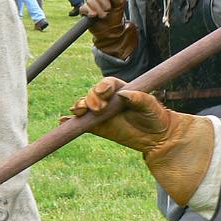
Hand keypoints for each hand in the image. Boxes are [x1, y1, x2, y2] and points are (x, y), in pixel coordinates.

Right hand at [61, 77, 214, 205]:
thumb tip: (124, 94)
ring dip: (79, 106)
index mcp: (119, 89)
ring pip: (84, 106)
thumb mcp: (151, 106)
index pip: (106, 84)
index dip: (102, 87)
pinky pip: (80, 123)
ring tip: (79, 112)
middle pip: (92, 94)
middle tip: (98, 109)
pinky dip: (69, 122)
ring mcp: (99, 112)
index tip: (104, 93)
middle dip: (91, 98)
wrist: (157, 137)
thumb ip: (139, 98)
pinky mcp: (96, 126)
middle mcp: (107, 99)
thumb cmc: (156, 116)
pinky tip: (63, 121)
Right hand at [79, 0, 137, 58]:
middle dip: (103, 1)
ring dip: (98, 9)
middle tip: (108, 9)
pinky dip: (88, 11)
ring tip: (103, 16)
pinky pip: (83, 8)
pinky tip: (93, 15)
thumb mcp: (120, 6)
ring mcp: (90, 3)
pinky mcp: (85, 11)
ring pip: (90, 1)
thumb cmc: (116, 16)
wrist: (110, 30)